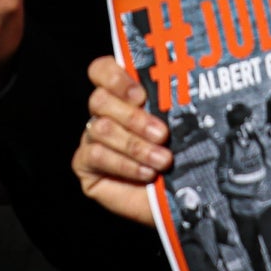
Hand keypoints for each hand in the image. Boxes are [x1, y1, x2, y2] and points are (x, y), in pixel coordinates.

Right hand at [71, 55, 170, 226]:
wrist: (183, 200)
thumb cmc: (185, 157)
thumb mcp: (182, 124)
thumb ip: (171, 101)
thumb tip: (180, 82)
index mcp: (122, 95)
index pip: (101, 71)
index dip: (115, 77)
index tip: (141, 95)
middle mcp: (103, 114)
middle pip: (100, 100)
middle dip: (134, 118)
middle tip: (162, 134)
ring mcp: (91, 139)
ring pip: (100, 128)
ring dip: (136, 146)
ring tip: (163, 160)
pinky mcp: (85, 165)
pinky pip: (95, 155)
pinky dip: (124, 164)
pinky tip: (146, 173)